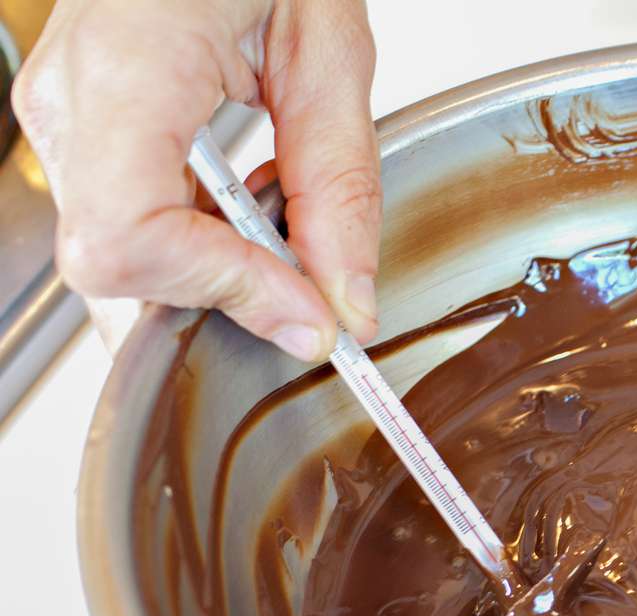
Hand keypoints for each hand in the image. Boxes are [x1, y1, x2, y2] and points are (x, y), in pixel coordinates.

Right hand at [12, 0, 379, 359]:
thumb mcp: (330, 52)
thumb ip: (341, 187)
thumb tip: (345, 303)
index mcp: (127, 67)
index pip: (129, 240)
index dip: (222, 292)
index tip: (310, 314)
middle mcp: (71, 98)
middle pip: (119, 266)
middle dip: (224, 292)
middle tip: (311, 281)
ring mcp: (63, 114)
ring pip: (120, 260)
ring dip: (216, 269)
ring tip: (283, 219)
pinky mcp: (80, 127)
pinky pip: (126, 225)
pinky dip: (198, 242)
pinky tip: (250, 201)